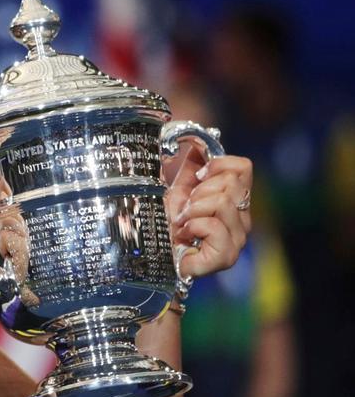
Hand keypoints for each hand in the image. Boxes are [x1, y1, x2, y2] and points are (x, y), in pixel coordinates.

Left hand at [165, 149, 253, 277]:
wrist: (153, 252)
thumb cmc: (166, 223)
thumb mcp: (178, 187)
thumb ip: (193, 165)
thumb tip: (198, 140)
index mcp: (235, 200)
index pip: (243, 167)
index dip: (217, 165)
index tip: (197, 178)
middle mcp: (242, 219)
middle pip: (232, 183)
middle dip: (199, 191)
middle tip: (185, 208)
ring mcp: (237, 239)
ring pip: (223, 202)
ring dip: (193, 209)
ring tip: (183, 222)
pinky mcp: (226, 256)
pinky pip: (215, 226)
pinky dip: (194, 226)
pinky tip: (185, 235)